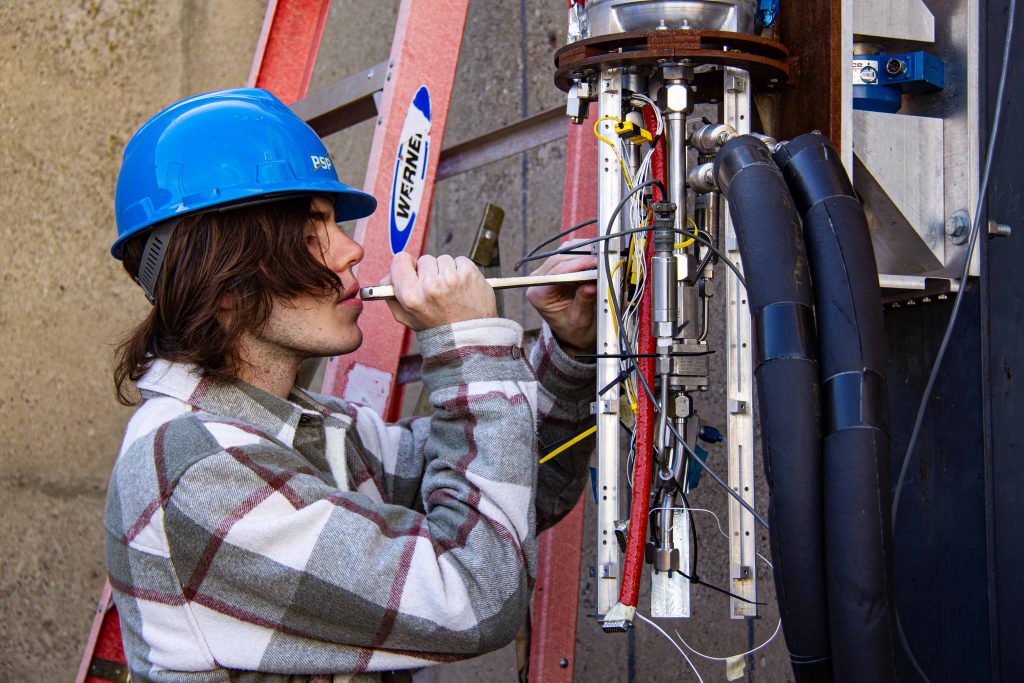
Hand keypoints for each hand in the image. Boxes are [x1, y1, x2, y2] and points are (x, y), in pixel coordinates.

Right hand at [385, 252, 496, 330]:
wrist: (469, 337)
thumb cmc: (437, 326)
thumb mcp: (407, 316)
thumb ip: (391, 295)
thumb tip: (386, 276)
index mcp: (411, 295)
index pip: (400, 260)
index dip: (407, 264)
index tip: (414, 271)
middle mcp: (430, 285)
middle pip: (424, 259)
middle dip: (430, 271)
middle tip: (437, 290)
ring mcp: (451, 278)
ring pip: (443, 259)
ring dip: (446, 271)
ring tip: (451, 291)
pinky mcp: (469, 273)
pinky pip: (460, 261)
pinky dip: (461, 271)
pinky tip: (463, 287)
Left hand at [526, 239, 596, 357]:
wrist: (572, 333)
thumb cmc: (574, 329)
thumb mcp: (580, 319)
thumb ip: (584, 301)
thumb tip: (591, 285)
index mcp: (539, 295)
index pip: (557, 273)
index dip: (577, 265)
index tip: (595, 262)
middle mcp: (538, 280)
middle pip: (559, 258)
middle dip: (582, 257)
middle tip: (603, 258)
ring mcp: (547, 272)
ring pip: (564, 251)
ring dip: (583, 252)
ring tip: (601, 257)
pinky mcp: (557, 267)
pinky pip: (569, 253)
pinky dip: (583, 253)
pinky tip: (595, 257)